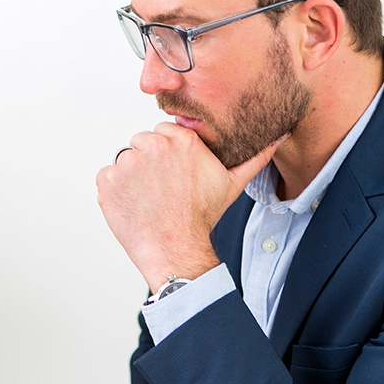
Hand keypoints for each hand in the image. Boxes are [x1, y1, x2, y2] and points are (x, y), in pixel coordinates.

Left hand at [97, 122, 281, 289]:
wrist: (176, 250)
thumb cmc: (203, 218)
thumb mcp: (232, 183)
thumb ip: (254, 155)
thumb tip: (277, 136)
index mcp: (181, 139)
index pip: (164, 133)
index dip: (167, 155)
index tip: (173, 174)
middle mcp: (152, 145)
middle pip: (142, 143)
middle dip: (149, 163)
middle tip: (162, 189)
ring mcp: (127, 163)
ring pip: (125, 161)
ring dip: (132, 177)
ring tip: (149, 199)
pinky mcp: (108, 181)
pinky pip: (107, 177)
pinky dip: (115, 191)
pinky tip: (134, 205)